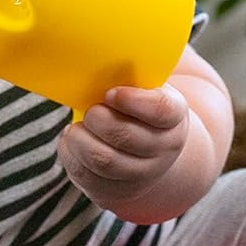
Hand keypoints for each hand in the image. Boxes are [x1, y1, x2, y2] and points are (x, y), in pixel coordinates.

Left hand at [58, 83, 190, 212]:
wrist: (150, 153)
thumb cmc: (140, 109)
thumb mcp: (147, 90)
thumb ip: (131, 76)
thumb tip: (97, 54)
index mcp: (174, 117)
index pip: (160, 109)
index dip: (132, 100)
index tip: (111, 93)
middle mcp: (164, 149)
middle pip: (125, 136)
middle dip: (98, 119)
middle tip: (92, 110)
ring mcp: (143, 175)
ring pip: (103, 160)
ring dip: (81, 139)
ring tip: (78, 127)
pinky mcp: (117, 191)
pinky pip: (87, 177)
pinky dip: (71, 155)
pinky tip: (73, 141)